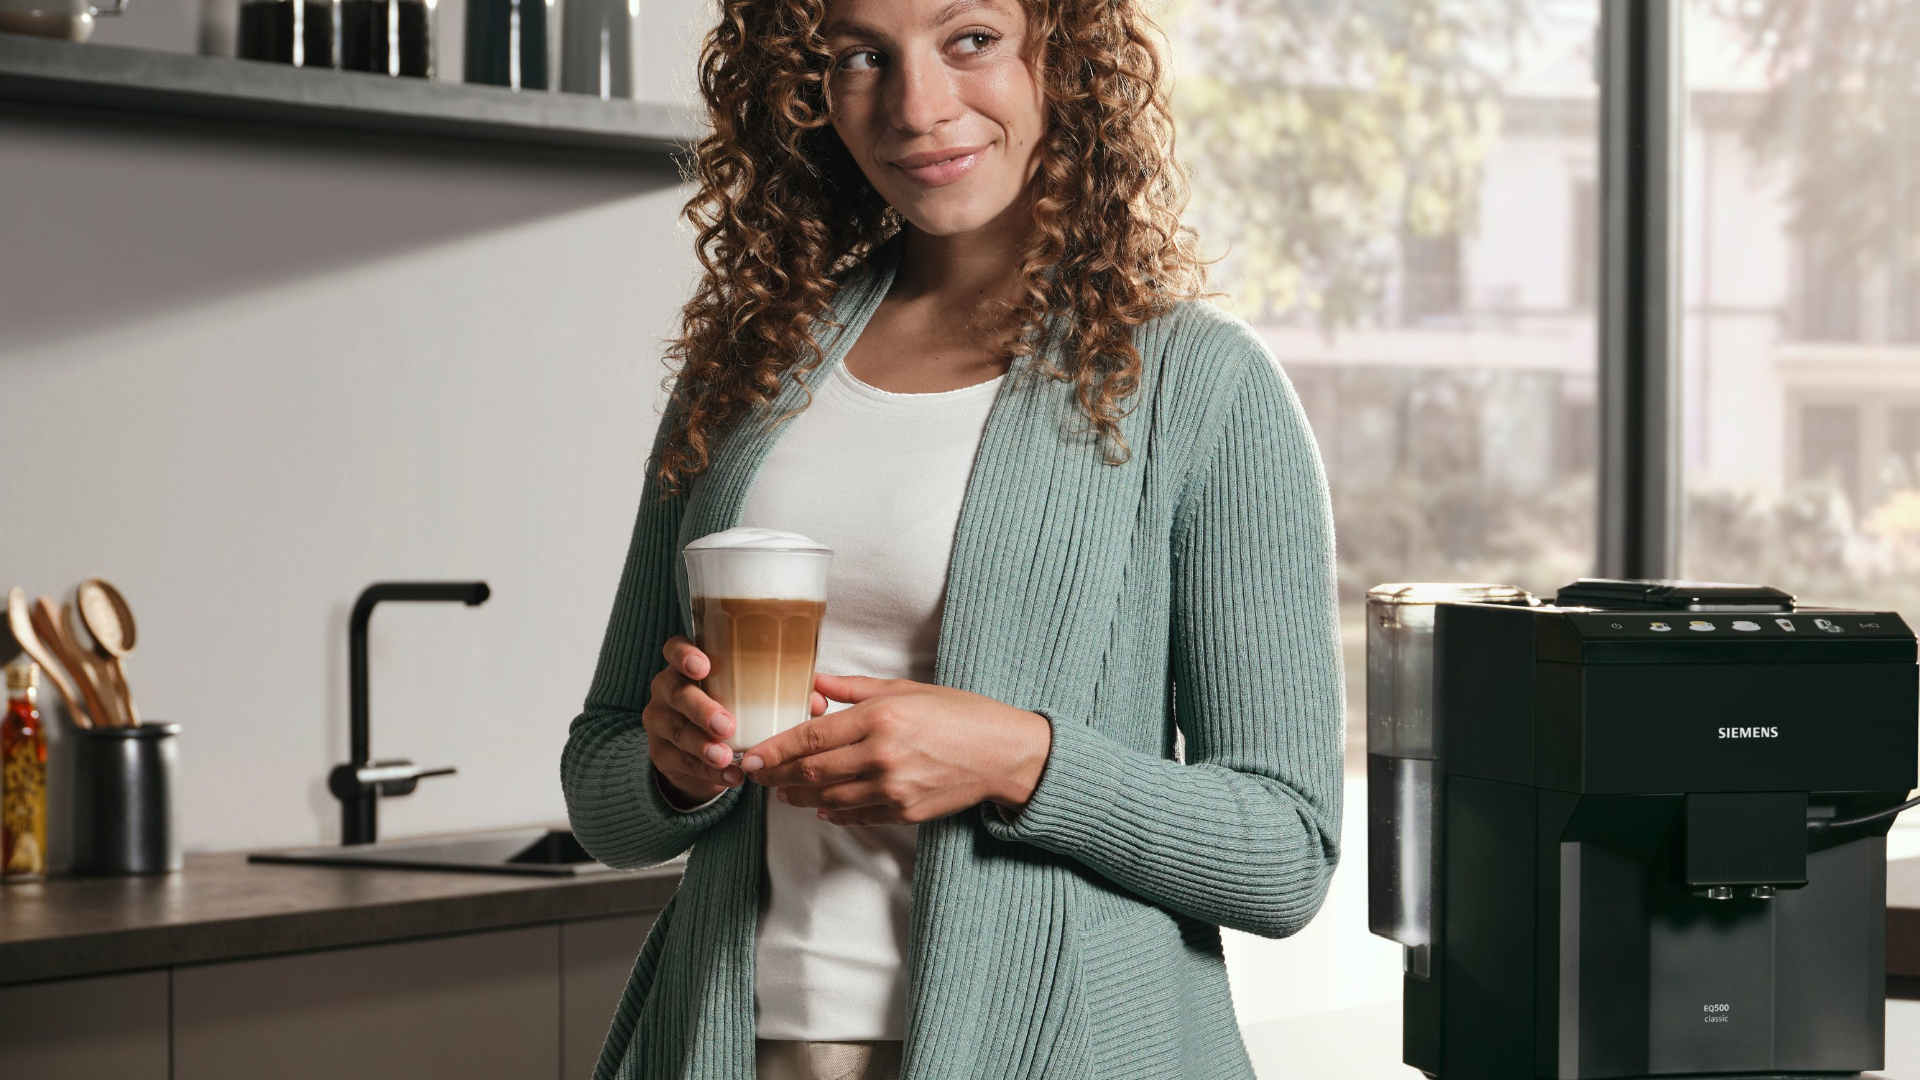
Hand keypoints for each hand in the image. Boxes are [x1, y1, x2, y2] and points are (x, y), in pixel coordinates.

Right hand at [645, 635, 827, 808]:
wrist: (699, 752)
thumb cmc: (730, 709)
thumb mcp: (749, 697)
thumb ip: (782, 693)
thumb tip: (818, 701)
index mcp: (687, 666)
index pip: (674, 649)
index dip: (684, 655)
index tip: (703, 666)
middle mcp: (667, 689)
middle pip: (677, 693)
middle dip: (702, 709)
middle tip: (727, 725)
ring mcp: (659, 721)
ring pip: (676, 731)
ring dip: (703, 745)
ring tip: (727, 757)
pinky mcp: (660, 754)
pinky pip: (680, 762)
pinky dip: (707, 772)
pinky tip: (729, 777)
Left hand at [739, 672, 1051, 825]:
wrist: (1004, 753)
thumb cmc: (959, 713)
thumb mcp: (907, 689)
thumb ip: (855, 690)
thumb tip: (814, 684)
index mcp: (881, 718)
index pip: (813, 736)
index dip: (775, 748)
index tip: (751, 754)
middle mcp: (882, 755)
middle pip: (812, 770)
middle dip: (777, 774)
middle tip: (754, 775)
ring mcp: (893, 788)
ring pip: (828, 798)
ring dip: (798, 795)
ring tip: (780, 790)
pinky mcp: (904, 812)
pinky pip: (856, 815)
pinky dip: (833, 812)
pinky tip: (820, 806)